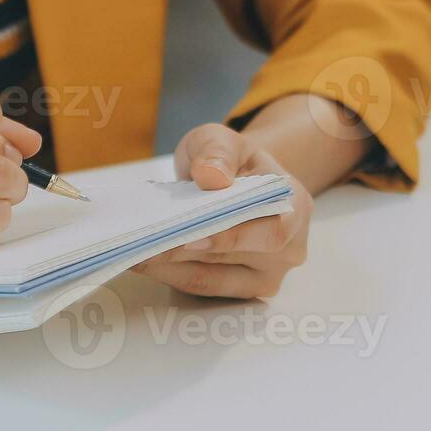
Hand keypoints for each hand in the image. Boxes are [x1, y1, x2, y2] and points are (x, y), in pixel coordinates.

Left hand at [133, 123, 312, 298]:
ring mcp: (266, 276)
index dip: (230, 237)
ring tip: (133, 252)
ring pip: (214, 280)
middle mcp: (290, 249)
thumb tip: (211, 176)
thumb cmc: (231, 162)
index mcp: (296, 207)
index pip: (271, 232)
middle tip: (142, 245)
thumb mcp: (223, 140)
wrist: (235, 183)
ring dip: (170, 269)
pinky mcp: (239, 291)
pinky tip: (143, 260)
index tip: (187, 236)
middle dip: (186, 253)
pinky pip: (202, 288)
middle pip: (237, 260)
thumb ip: (217, 152)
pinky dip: (170, 275)